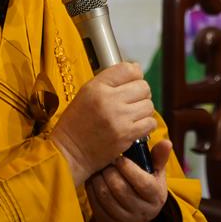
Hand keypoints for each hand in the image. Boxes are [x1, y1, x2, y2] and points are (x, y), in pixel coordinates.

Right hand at [50, 62, 157, 183]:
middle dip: (140, 93)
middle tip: (132, 101)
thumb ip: (109, 81)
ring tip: (132, 115)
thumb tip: (136, 69)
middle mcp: (108, 100)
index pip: (129, 69)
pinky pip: (150, 123)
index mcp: (96, 87)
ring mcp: (119, 118)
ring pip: (148, 105)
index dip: (134, 74)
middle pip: (143, 86)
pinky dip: (146, 124)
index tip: (131, 82)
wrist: (69, 152)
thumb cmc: (76, 123)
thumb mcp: (86, 93)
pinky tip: (135, 126)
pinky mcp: (126, 135)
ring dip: (143, 110)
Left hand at [87, 139, 172, 221]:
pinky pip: (97, 208)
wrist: (142, 214)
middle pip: (121, 190)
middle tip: (105, 162)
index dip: (128, 168)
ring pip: (106, 198)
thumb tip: (166, 142)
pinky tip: (93, 182)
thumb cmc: (148, 186)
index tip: (119, 158)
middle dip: (110, 173)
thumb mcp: (156, 172)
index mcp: (156, 196)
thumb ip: (159, 157)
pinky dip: (92, 193)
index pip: (142, 183)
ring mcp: (127, 221)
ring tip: (98, 170)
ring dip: (98, 181)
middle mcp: (143, 211)